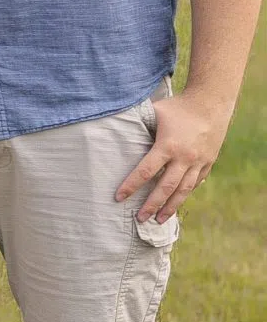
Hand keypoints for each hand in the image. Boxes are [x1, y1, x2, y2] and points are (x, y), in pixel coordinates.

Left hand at [118, 87, 234, 227]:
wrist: (211, 102)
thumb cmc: (177, 106)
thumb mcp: (154, 112)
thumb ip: (137, 124)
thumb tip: (110, 127)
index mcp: (167, 146)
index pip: (145, 171)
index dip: (131, 186)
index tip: (118, 198)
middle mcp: (184, 157)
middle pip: (165, 188)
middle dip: (151, 205)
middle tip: (139, 219)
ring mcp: (199, 161)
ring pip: (184, 190)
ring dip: (171, 206)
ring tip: (159, 219)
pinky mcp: (209, 162)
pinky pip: (196, 182)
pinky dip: (186, 193)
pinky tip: (176, 202)